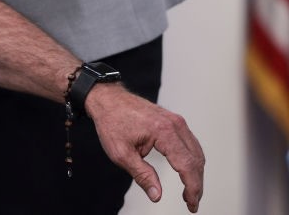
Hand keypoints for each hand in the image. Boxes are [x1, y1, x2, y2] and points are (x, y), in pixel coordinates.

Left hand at [86, 84, 204, 211]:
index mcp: (163, 131)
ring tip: (189, 192)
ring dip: (196, 173)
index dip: (192, 188)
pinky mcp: (174, 120)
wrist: (107, 99)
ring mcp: (176, 121)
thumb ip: (142, 175)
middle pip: (196, 160)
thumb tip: (157, 195)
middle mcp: (174, 124)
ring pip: (196, 152)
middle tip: (191, 203)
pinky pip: (190, 143)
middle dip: (196, 184)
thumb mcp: (121, 153)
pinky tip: (186, 172)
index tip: (191, 205)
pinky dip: (192, 160)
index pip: (187, 165)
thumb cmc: (111, 122)